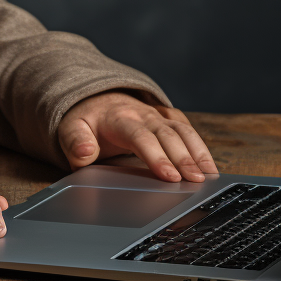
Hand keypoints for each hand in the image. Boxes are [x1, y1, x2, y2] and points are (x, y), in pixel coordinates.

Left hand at [58, 91, 218, 181]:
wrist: (97, 99)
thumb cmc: (86, 120)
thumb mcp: (70, 128)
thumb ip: (75, 142)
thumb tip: (85, 153)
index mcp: (120, 118)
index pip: (141, 138)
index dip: (157, 157)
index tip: (170, 176)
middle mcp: (144, 114)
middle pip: (168, 135)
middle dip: (184, 158)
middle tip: (197, 181)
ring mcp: (158, 115)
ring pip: (183, 130)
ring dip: (198, 152)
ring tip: (210, 175)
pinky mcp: (167, 119)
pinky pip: (187, 130)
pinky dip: (200, 147)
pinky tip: (210, 166)